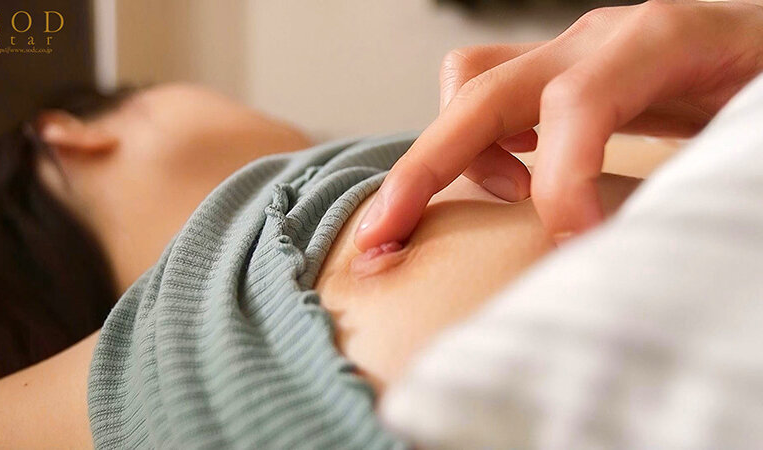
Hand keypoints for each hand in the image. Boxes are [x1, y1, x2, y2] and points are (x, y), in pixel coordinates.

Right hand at [354, 0, 762, 247]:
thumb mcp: (755, 120)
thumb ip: (707, 161)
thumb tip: (626, 239)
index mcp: (658, 40)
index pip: (576, 105)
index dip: (562, 184)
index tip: (574, 248)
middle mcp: (598, 39)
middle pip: (482, 89)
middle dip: (425, 169)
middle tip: (385, 239)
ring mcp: (573, 52)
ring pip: (469, 82)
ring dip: (454, 151)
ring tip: (507, 201)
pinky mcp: (562, 74)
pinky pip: (487, 94)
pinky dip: (477, 144)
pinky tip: (514, 183)